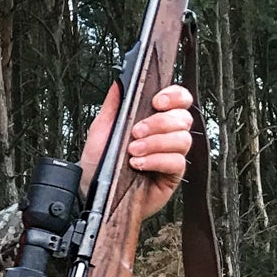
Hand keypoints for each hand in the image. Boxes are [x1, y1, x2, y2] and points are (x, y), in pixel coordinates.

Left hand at [77, 83, 195, 221]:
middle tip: (135, 132)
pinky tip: (140, 164)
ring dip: (156, 143)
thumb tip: (120, 83)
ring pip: (182, 139)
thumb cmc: (98, 163)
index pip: (178, 99)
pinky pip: (177, 162)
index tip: (156, 102)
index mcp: (153, 119)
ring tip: (133, 151)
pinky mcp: (172, 175)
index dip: (174, 96)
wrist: (93, 193)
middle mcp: (166, 135)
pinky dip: (157, 160)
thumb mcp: (101, 130)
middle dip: (159, 123)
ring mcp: (171, 155)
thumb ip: (113, 105)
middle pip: (183, 117)